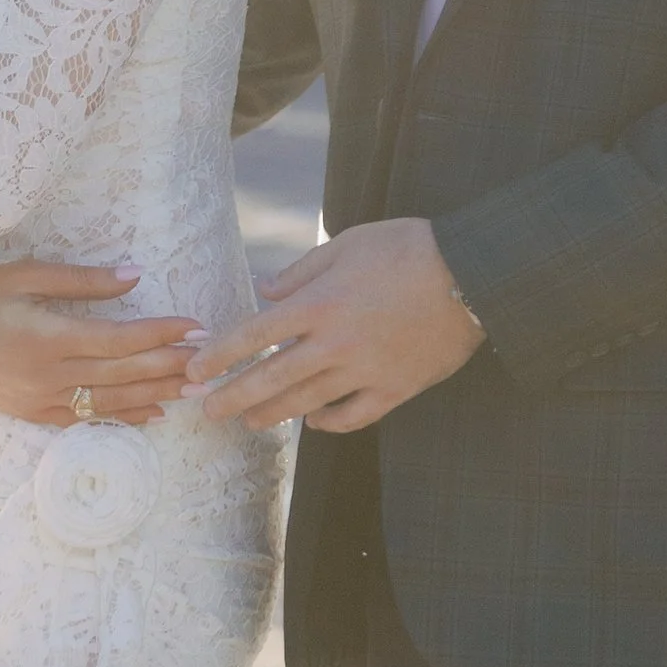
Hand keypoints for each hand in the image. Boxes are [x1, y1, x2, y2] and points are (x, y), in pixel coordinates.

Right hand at [0, 259, 202, 427]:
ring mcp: (40, 398)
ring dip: (155, 394)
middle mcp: (50, 373)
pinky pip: (84, 419)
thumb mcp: (21, 275)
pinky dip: (120, 417)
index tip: (195, 325)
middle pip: (123, 372)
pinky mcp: (30, 412)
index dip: (161, 333)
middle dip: (169, 366)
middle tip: (209, 362)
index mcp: (49, 336)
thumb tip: (134, 275)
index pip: (120, 337)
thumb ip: (80, 280)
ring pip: (110, 400)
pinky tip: (151, 413)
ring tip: (194, 390)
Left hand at [185, 217, 482, 433]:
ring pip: (306, 403)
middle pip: (271, 379)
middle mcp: (335, 343)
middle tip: (207, 412)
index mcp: (319, 303)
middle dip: (232, 398)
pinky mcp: (395, 388)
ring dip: (271, 415)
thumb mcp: (348, 243)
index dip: (219, 356)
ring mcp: (365, 371)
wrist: (472, 273)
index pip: (254, 336)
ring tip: (249, 423)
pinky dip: (329, 423)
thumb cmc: (408, 248)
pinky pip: (353, 416)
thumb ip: (302, 272)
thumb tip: (266, 294)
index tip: (194, 371)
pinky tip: (313, 423)